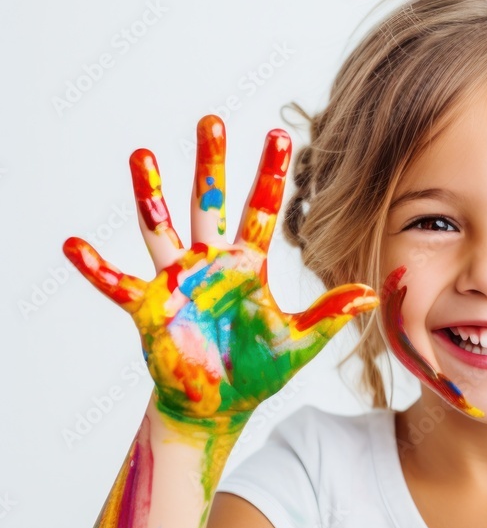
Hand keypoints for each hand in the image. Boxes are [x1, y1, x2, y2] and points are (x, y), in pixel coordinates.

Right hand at [63, 115, 377, 426]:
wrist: (218, 406)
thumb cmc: (256, 372)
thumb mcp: (297, 342)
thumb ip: (329, 315)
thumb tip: (372, 294)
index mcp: (247, 266)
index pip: (262, 211)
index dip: (272, 175)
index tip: (280, 134)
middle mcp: (210, 263)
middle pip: (209, 203)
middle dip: (210, 164)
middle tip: (211, 120)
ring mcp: (176, 281)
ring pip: (161, 227)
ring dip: (150, 193)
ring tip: (143, 154)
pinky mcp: (149, 308)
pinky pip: (117, 283)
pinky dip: (95, 267)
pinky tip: (73, 244)